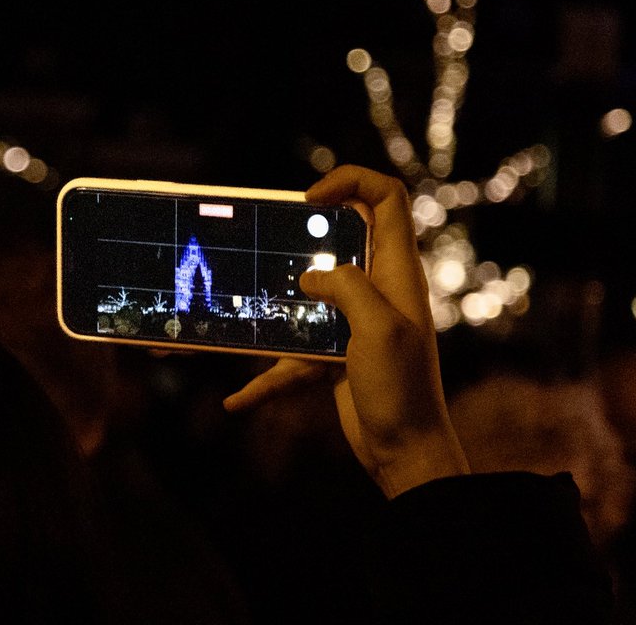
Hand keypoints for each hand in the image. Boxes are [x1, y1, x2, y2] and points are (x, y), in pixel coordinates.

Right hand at [223, 165, 468, 497]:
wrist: (406, 452)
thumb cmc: (402, 390)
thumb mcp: (378, 328)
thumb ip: (346, 287)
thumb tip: (312, 275)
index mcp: (396, 271)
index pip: (386, 199)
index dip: (351, 182)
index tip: (309, 201)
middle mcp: (377, 288)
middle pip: (341, 239)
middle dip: (302, 235)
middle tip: (267, 242)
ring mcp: (355, 321)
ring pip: (308, 297)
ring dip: (273, 306)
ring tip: (229, 313)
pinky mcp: (336, 355)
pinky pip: (293, 356)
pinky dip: (266, 378)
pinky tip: (236, 400)